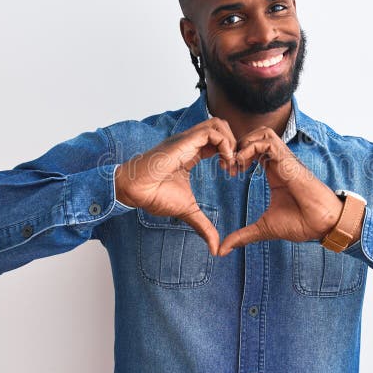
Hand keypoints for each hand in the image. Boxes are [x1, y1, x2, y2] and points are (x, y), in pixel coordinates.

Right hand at [115, 118, 236, 255]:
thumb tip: (216, 248)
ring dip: (231, 142)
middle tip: (236, 167)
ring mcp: (187, 139)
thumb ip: (204, 226)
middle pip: (222, 127)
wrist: (136, 191)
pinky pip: (212, 131)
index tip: (234, 172)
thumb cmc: (155, 196)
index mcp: (191, 153)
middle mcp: (190, 143)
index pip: (218, 141)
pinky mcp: (185, 140)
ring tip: (231, 163)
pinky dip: (225, 144)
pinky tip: (224, 162)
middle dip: (235, 144)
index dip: (231, 153)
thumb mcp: (188, 211)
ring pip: (219, 123)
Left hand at [218, 127, 343, 256]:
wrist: (322, 224)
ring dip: (244, 143)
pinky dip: (250, 147)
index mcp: (274, 171)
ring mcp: (284, 159)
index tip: (227, 172)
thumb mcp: (264, 228)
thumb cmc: (300, 223)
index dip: (237, 155)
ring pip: (262, 132)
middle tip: (227, 166)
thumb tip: (222, 250)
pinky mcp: (288, 160)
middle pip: (256, 135)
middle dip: (237, 145)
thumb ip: (242, 235)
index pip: (254, 149)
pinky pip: (267, 141)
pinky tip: (243, 165)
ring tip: (235, 163)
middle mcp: (279, 162)